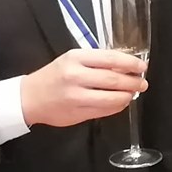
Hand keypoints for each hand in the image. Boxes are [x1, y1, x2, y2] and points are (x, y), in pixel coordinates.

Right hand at [19, 48, 145, 127]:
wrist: (29, 97)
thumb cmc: (53, 76)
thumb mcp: (71, 59)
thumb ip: (95, 62)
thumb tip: (125, 66)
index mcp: (75, 58)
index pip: (111, 58)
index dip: (130, 63)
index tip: (142, 66)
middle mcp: (76, 76)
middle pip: (114, 79)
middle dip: (133, 82)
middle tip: (142, 82)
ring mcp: (77, 97)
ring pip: (112, 98)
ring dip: (127, 96)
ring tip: (132, 93)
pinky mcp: (78, 113)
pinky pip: (105, 111)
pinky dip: (117, 107)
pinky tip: (120, 102)